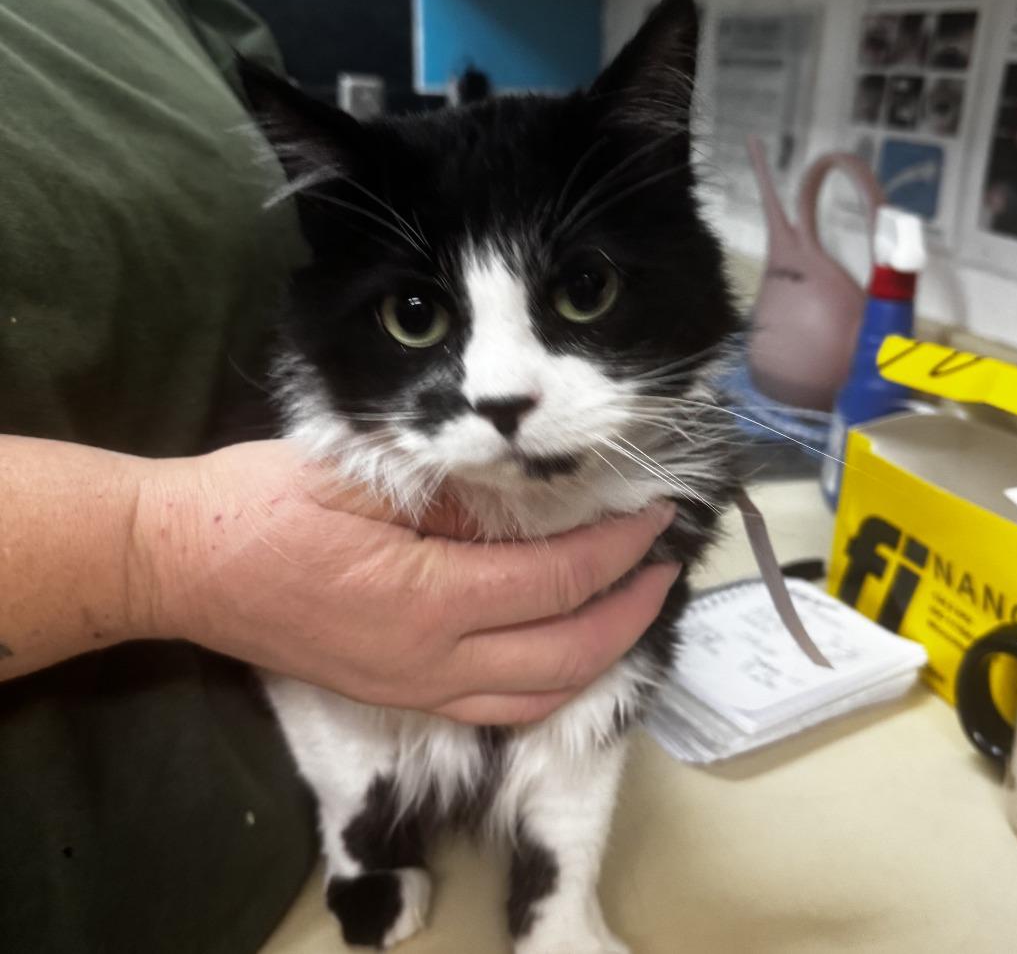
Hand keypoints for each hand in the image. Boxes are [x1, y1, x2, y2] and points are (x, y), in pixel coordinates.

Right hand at [135, 440, 678, 724]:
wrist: (181, 563)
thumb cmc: (260, 504)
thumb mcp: (357, 474)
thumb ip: (450, 488)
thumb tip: (530, 489)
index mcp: (425, 597)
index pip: (554, 579)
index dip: (616, 548)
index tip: (653, 513)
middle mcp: (430, 661)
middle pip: (566, 651)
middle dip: (630, 607)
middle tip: (665, 562)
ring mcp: (413, 690)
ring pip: (540, 696)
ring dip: (602, 654)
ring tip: (634, 608)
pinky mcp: (397, 696)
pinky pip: (498, 711)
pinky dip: (553, 685)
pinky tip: (569, 651)